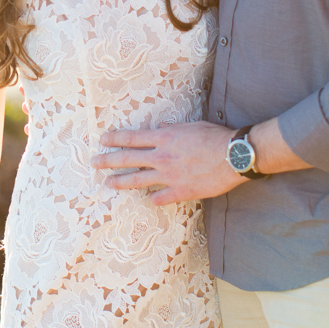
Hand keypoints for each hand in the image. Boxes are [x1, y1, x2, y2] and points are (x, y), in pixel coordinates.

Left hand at [91, 121, 244, 203]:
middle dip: (108, 161)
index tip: (102, 140)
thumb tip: (160, 127)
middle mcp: (161, 156)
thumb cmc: (215, 137)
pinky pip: (160, 198)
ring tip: (108, 183)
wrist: (233, 156)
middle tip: (94, 162)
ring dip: (120, 181)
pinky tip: (150, 201)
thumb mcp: (190, 126)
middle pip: (127, 159)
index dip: (115, 139)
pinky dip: (154, 199)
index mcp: (164, 138)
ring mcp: (169, 175)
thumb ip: (172, 129)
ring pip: (137, 180)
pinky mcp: (180, 191)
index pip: (132, 138)